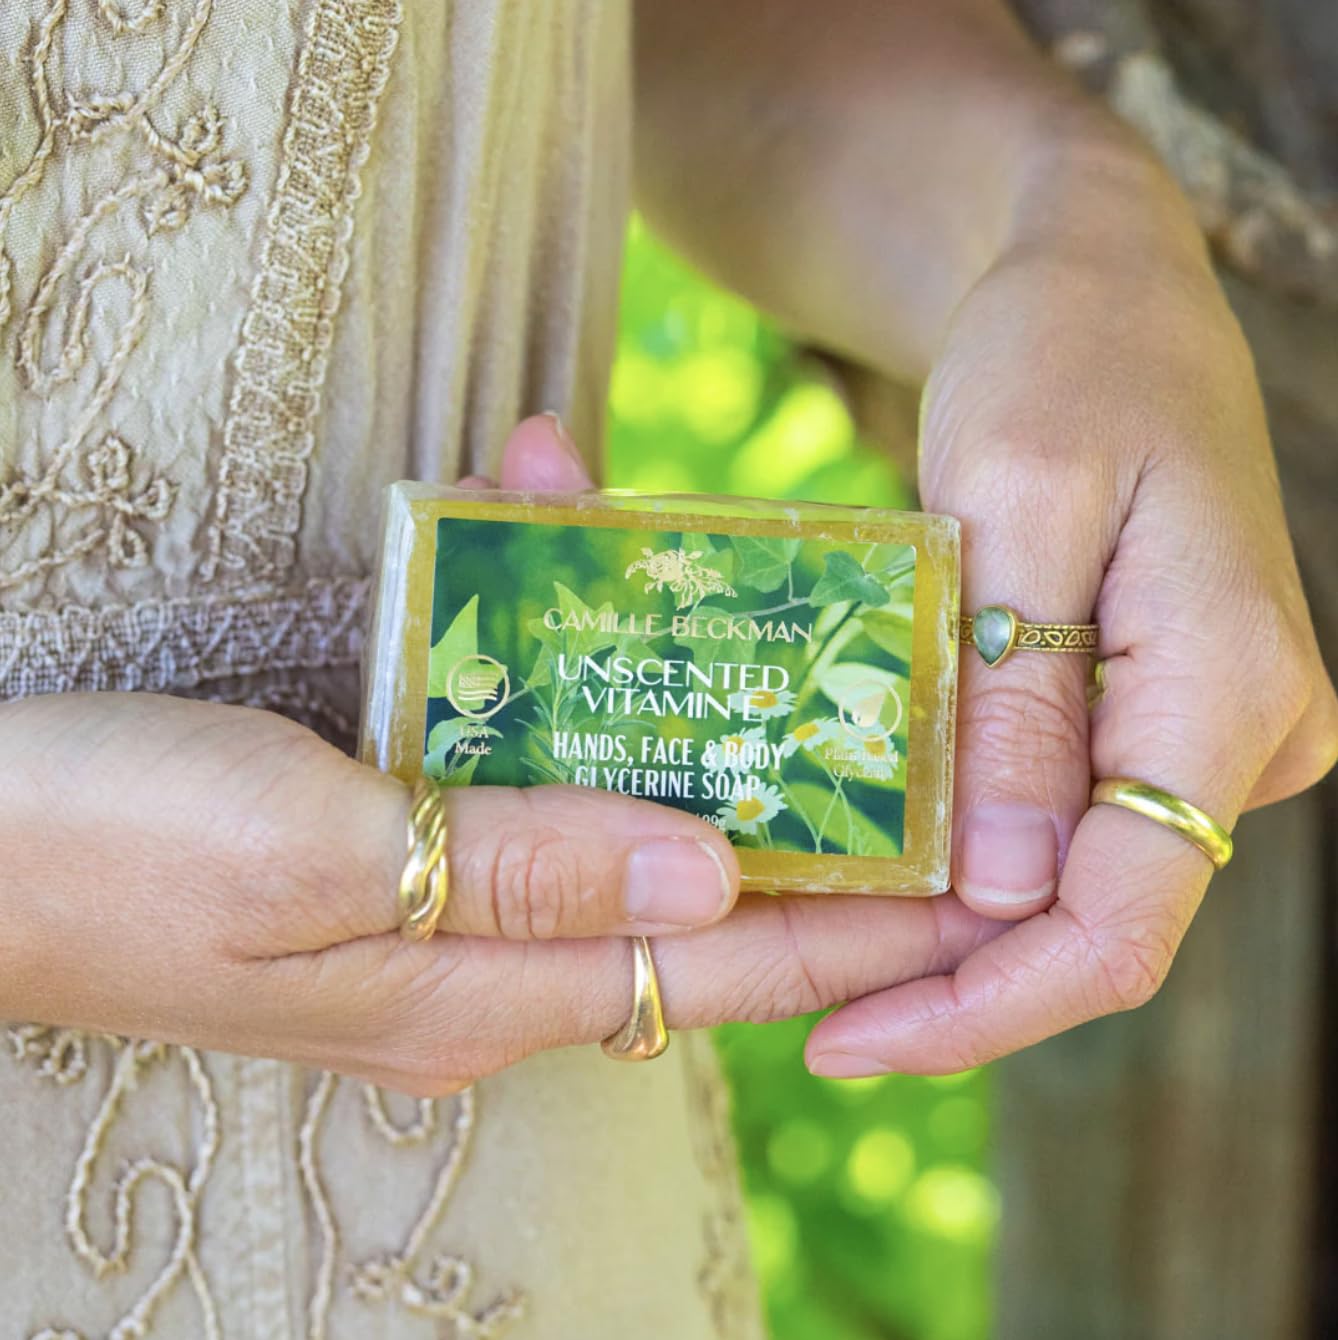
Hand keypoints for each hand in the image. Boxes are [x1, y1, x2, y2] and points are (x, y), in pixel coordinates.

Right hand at [0, 415, 990, 1093]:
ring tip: (686, 551)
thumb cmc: (102, 854)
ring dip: (651, 679)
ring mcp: (439, 896)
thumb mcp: (314, 861)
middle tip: (886, 694)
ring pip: (600, 791)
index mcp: (490, 991)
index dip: (866, 923)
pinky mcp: (386, 833)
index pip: (734, 966)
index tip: (984, 874)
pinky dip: (538, 656)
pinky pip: (507, 747)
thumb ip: (526, 874)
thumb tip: (717, 889)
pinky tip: (526, 537)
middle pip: (690, 881)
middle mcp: (489, 959)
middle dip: (784, 787)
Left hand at [806, 148, 1337, 1076]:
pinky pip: (1060, 819)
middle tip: (785, 999)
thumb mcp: (1019, 500)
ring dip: (943, 926)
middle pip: (1089, 921)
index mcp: (1227, 682)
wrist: (1100, 289)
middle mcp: (1241, 729)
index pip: (1121, 923)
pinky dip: (962, 853)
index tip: (843, 1039)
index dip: (983, 1008)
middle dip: (941, 979)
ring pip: (1068, 881)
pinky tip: (862, 859)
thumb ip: (1018, 700)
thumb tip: (999, 892)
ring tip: (799, 943)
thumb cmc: (1061, 357)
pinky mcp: (1150, 711)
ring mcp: (1202, 728)